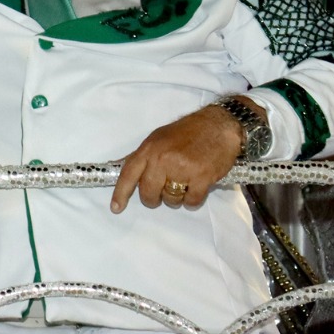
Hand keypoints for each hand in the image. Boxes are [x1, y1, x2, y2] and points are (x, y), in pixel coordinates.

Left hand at [110, 103, 249, 212]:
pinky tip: (196, 189)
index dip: (121, 193)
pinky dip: (193, 201)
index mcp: (149, 149)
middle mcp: (162, 159)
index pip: (129, 174)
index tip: (116, 208)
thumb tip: (127, 171)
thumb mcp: (158, 138)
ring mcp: (182, 169)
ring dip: (176, 198)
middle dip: (153, 198)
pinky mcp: (202, 177)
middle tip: (161, 193)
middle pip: (149, 192)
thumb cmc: (187, 132)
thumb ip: (144, 156)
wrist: (218, 126)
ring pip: (170, 199)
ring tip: (183, 184)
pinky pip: (191, 201)